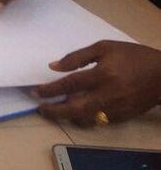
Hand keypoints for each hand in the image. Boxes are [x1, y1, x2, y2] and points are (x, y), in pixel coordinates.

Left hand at [36, 41, 160, 125]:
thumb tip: (53, 67)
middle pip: (74, 109)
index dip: (50, 90)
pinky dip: (84, 118)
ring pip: (85, 120)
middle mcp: (109, 94)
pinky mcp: (123, 118)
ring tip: (56, 109)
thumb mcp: (105, 47)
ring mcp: (116, 109)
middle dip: (54, 111)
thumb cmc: (133, 56)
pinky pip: (98, 122)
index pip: (70, 84)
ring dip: (67, 116)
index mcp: (103, 74)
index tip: (36, 91)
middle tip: (41, 108)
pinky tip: (77, 110)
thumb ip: (78, 57)